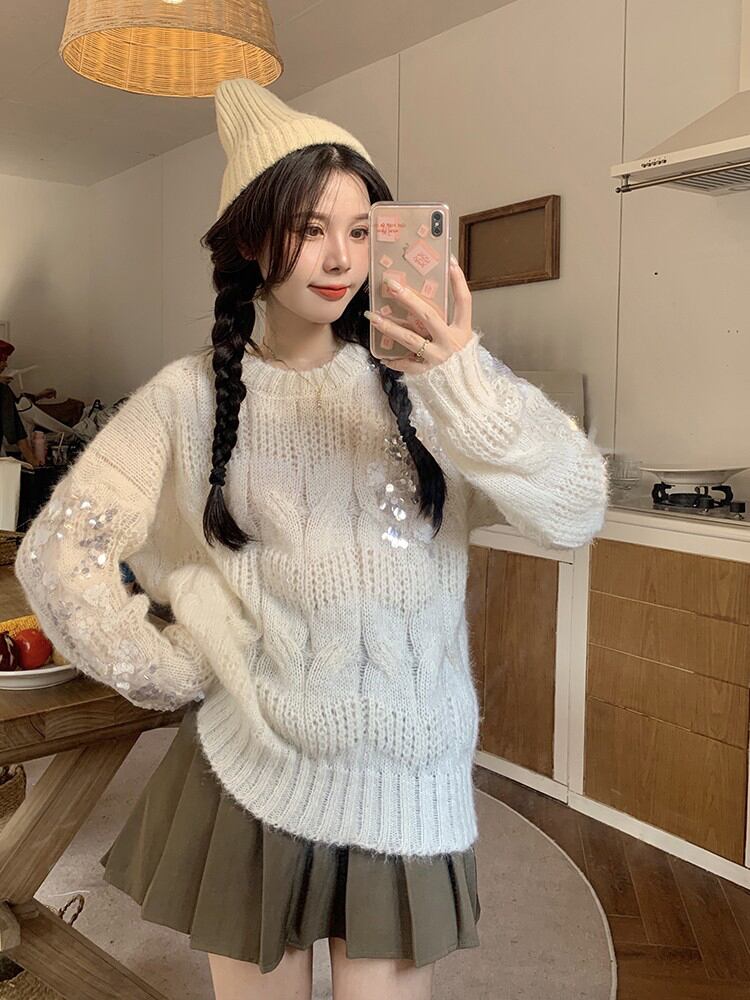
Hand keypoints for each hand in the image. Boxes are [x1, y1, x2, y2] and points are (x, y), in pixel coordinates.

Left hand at [364, 255, 472, 372]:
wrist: (462, 390)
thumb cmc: (458, 359)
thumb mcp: (458, 337)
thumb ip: (446, 321)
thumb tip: (427, 295)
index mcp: (462, 330)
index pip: (463, 301)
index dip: (458, 282)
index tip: (450, 262)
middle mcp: (451, 342)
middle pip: (428, 316)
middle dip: (408, 299)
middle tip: (391, 284)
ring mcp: (438, 357)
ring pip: (410, 339)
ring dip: (389, 327)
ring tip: (372, 316)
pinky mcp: (427, 372)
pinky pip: (407, 365)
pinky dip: (395, 361)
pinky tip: (383, 356)